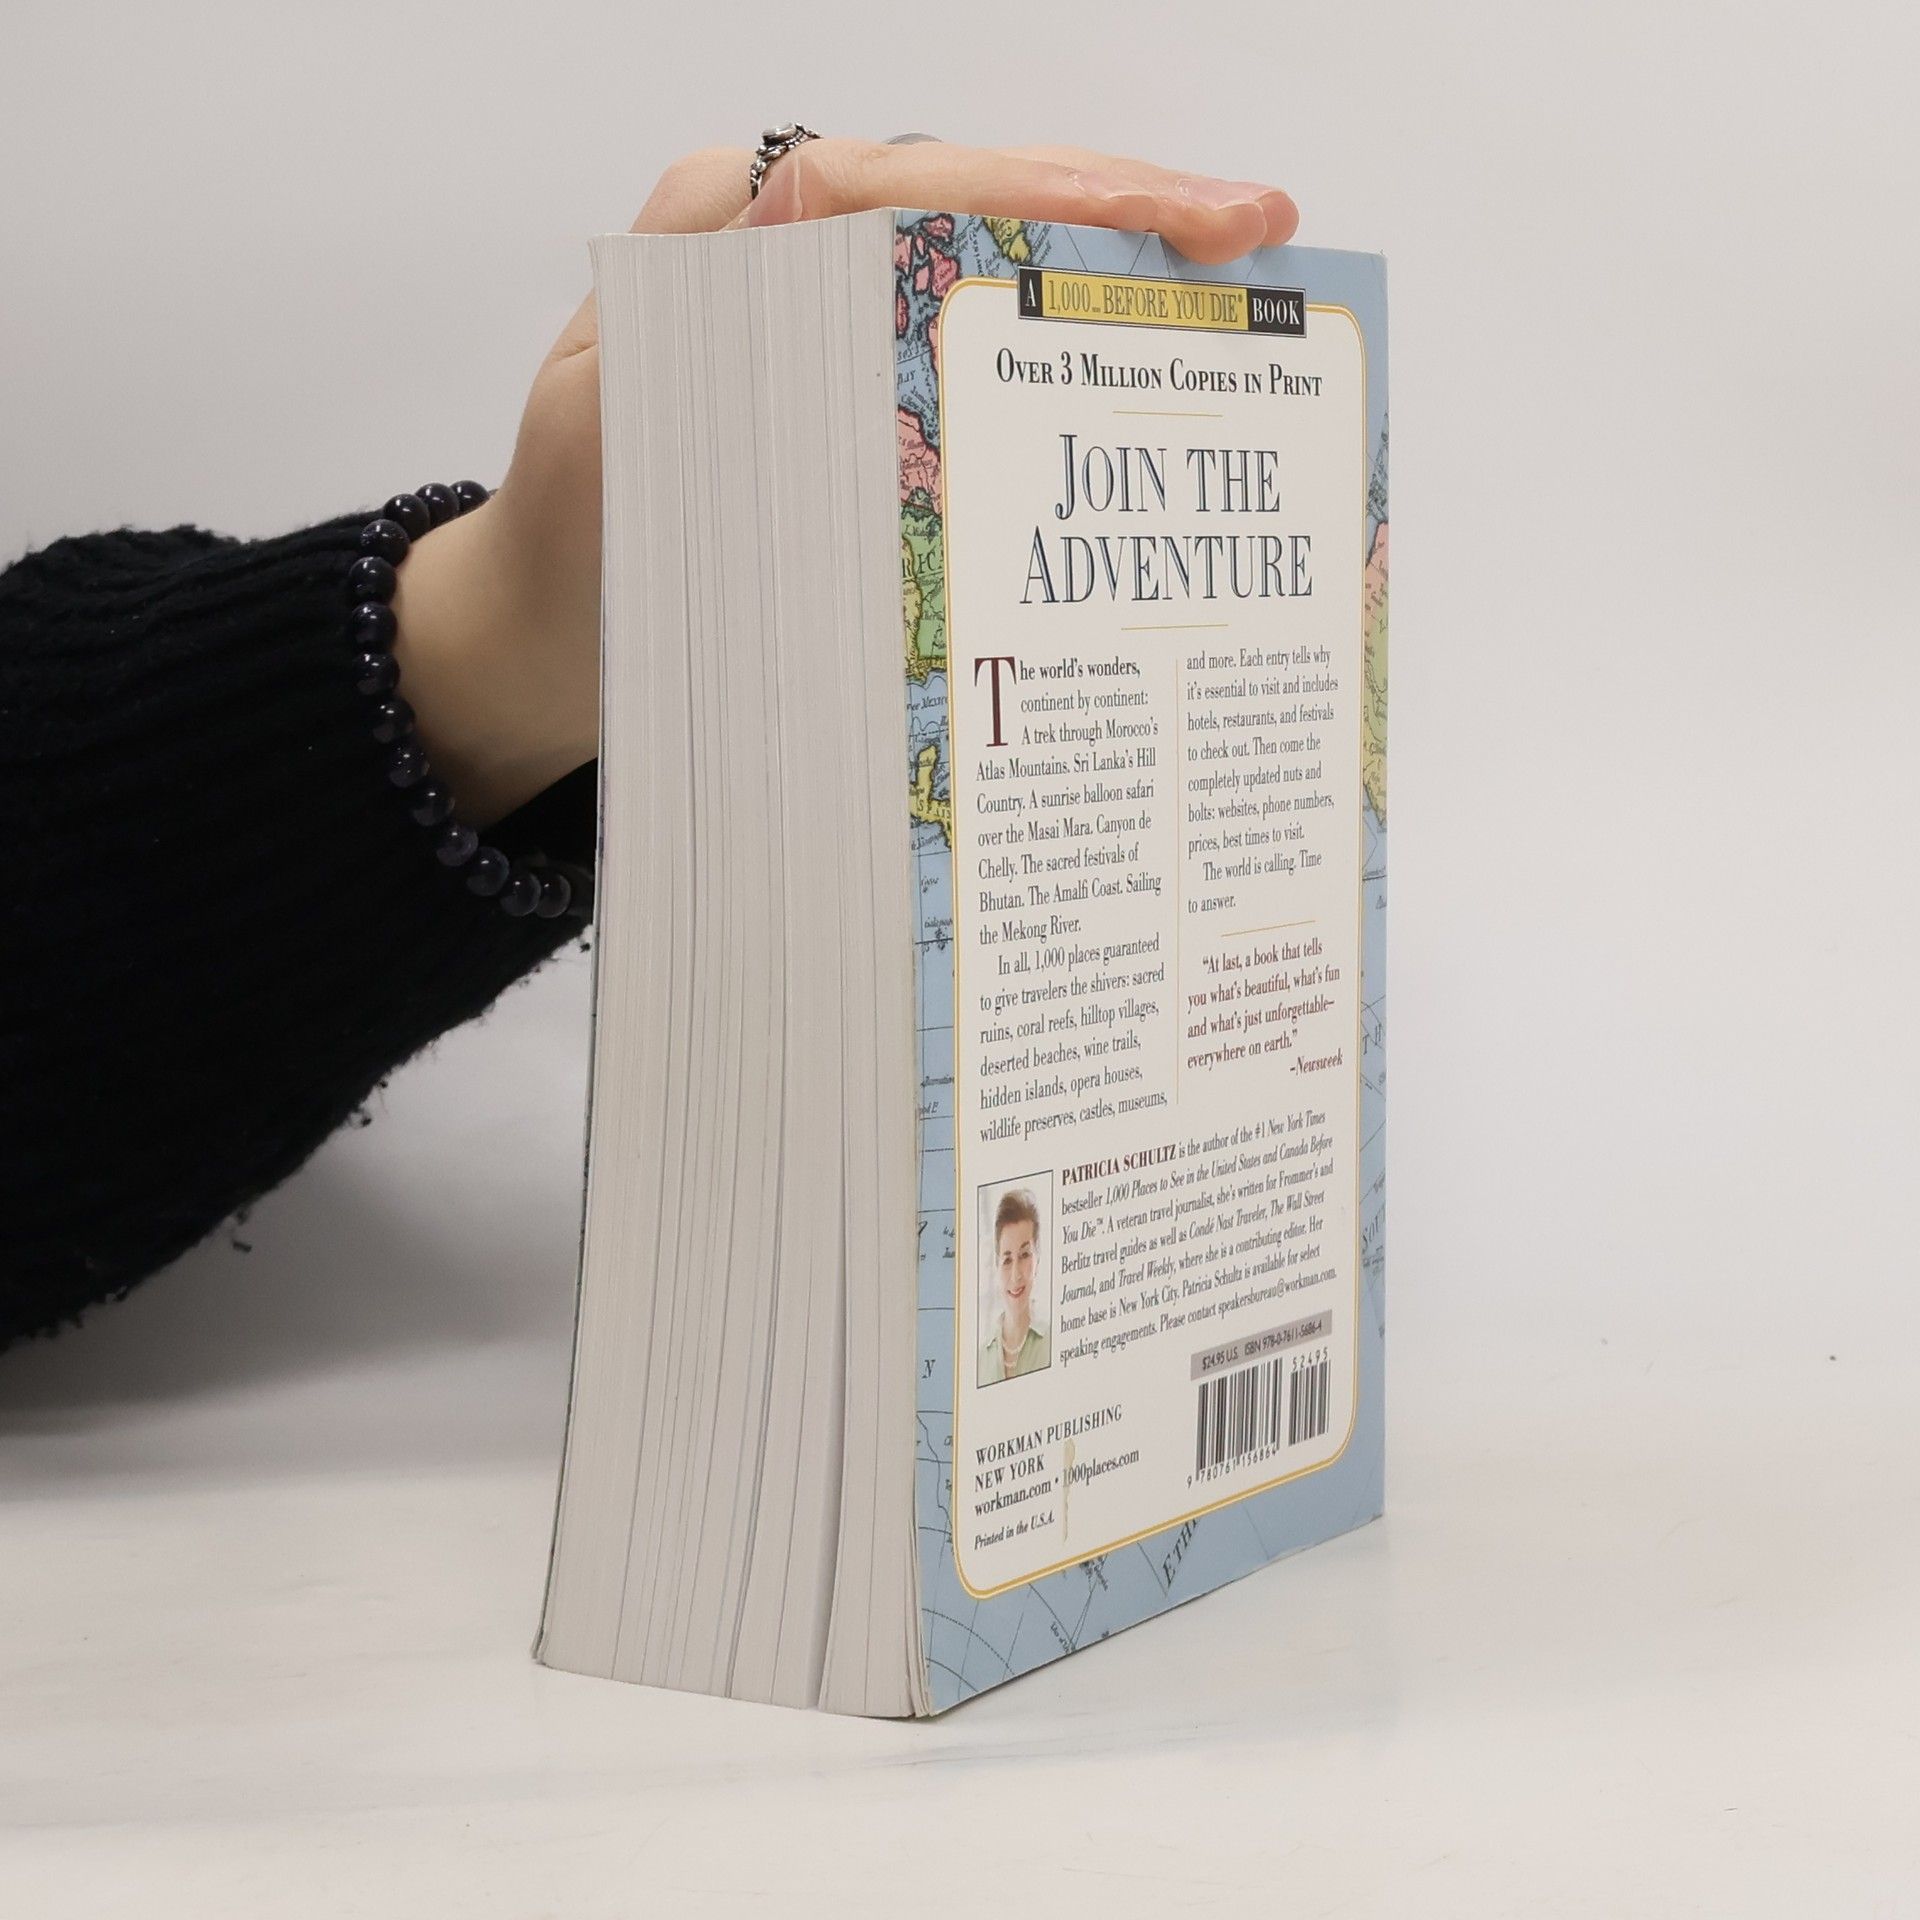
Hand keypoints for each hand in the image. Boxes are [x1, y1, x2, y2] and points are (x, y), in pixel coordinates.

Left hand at [394, 140, 1299, 824]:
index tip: (1168, 216)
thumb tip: (815, 233)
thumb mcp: (606, 425)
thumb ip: (692, 323)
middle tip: (1258, 229)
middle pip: (982, 206)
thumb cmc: (573, 544)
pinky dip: (1068, 370)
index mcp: (736, 239)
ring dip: (1118, 280)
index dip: (1047, 191)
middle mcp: (800, 265)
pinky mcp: (871, 409)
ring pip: (999, 278)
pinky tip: (1153, 380)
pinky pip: (981, 367)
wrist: (554, 642)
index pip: (912, 182)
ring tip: (1238, 282)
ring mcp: (844, 335)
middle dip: (1125, 211)